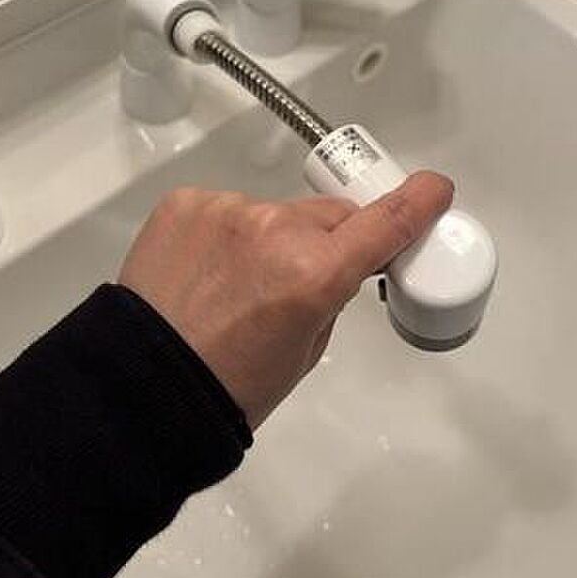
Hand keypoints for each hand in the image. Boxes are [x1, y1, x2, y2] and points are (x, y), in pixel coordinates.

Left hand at [119, 172, 453, 428]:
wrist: (142, 387)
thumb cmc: (228, 388)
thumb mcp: (307, 349)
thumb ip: (330, 292)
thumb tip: (333, 263)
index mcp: (314, 274)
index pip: (386, 223)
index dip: (418, 203)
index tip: (434, 189)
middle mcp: (275, 230)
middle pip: (330, 216)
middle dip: (328, 240)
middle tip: (299, 280)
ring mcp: (227, 211)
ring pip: (277, 214)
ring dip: (272, 239)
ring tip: (236, 287)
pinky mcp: (188, 203)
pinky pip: (230, 210)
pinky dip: (228, 234)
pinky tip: (206, 272)